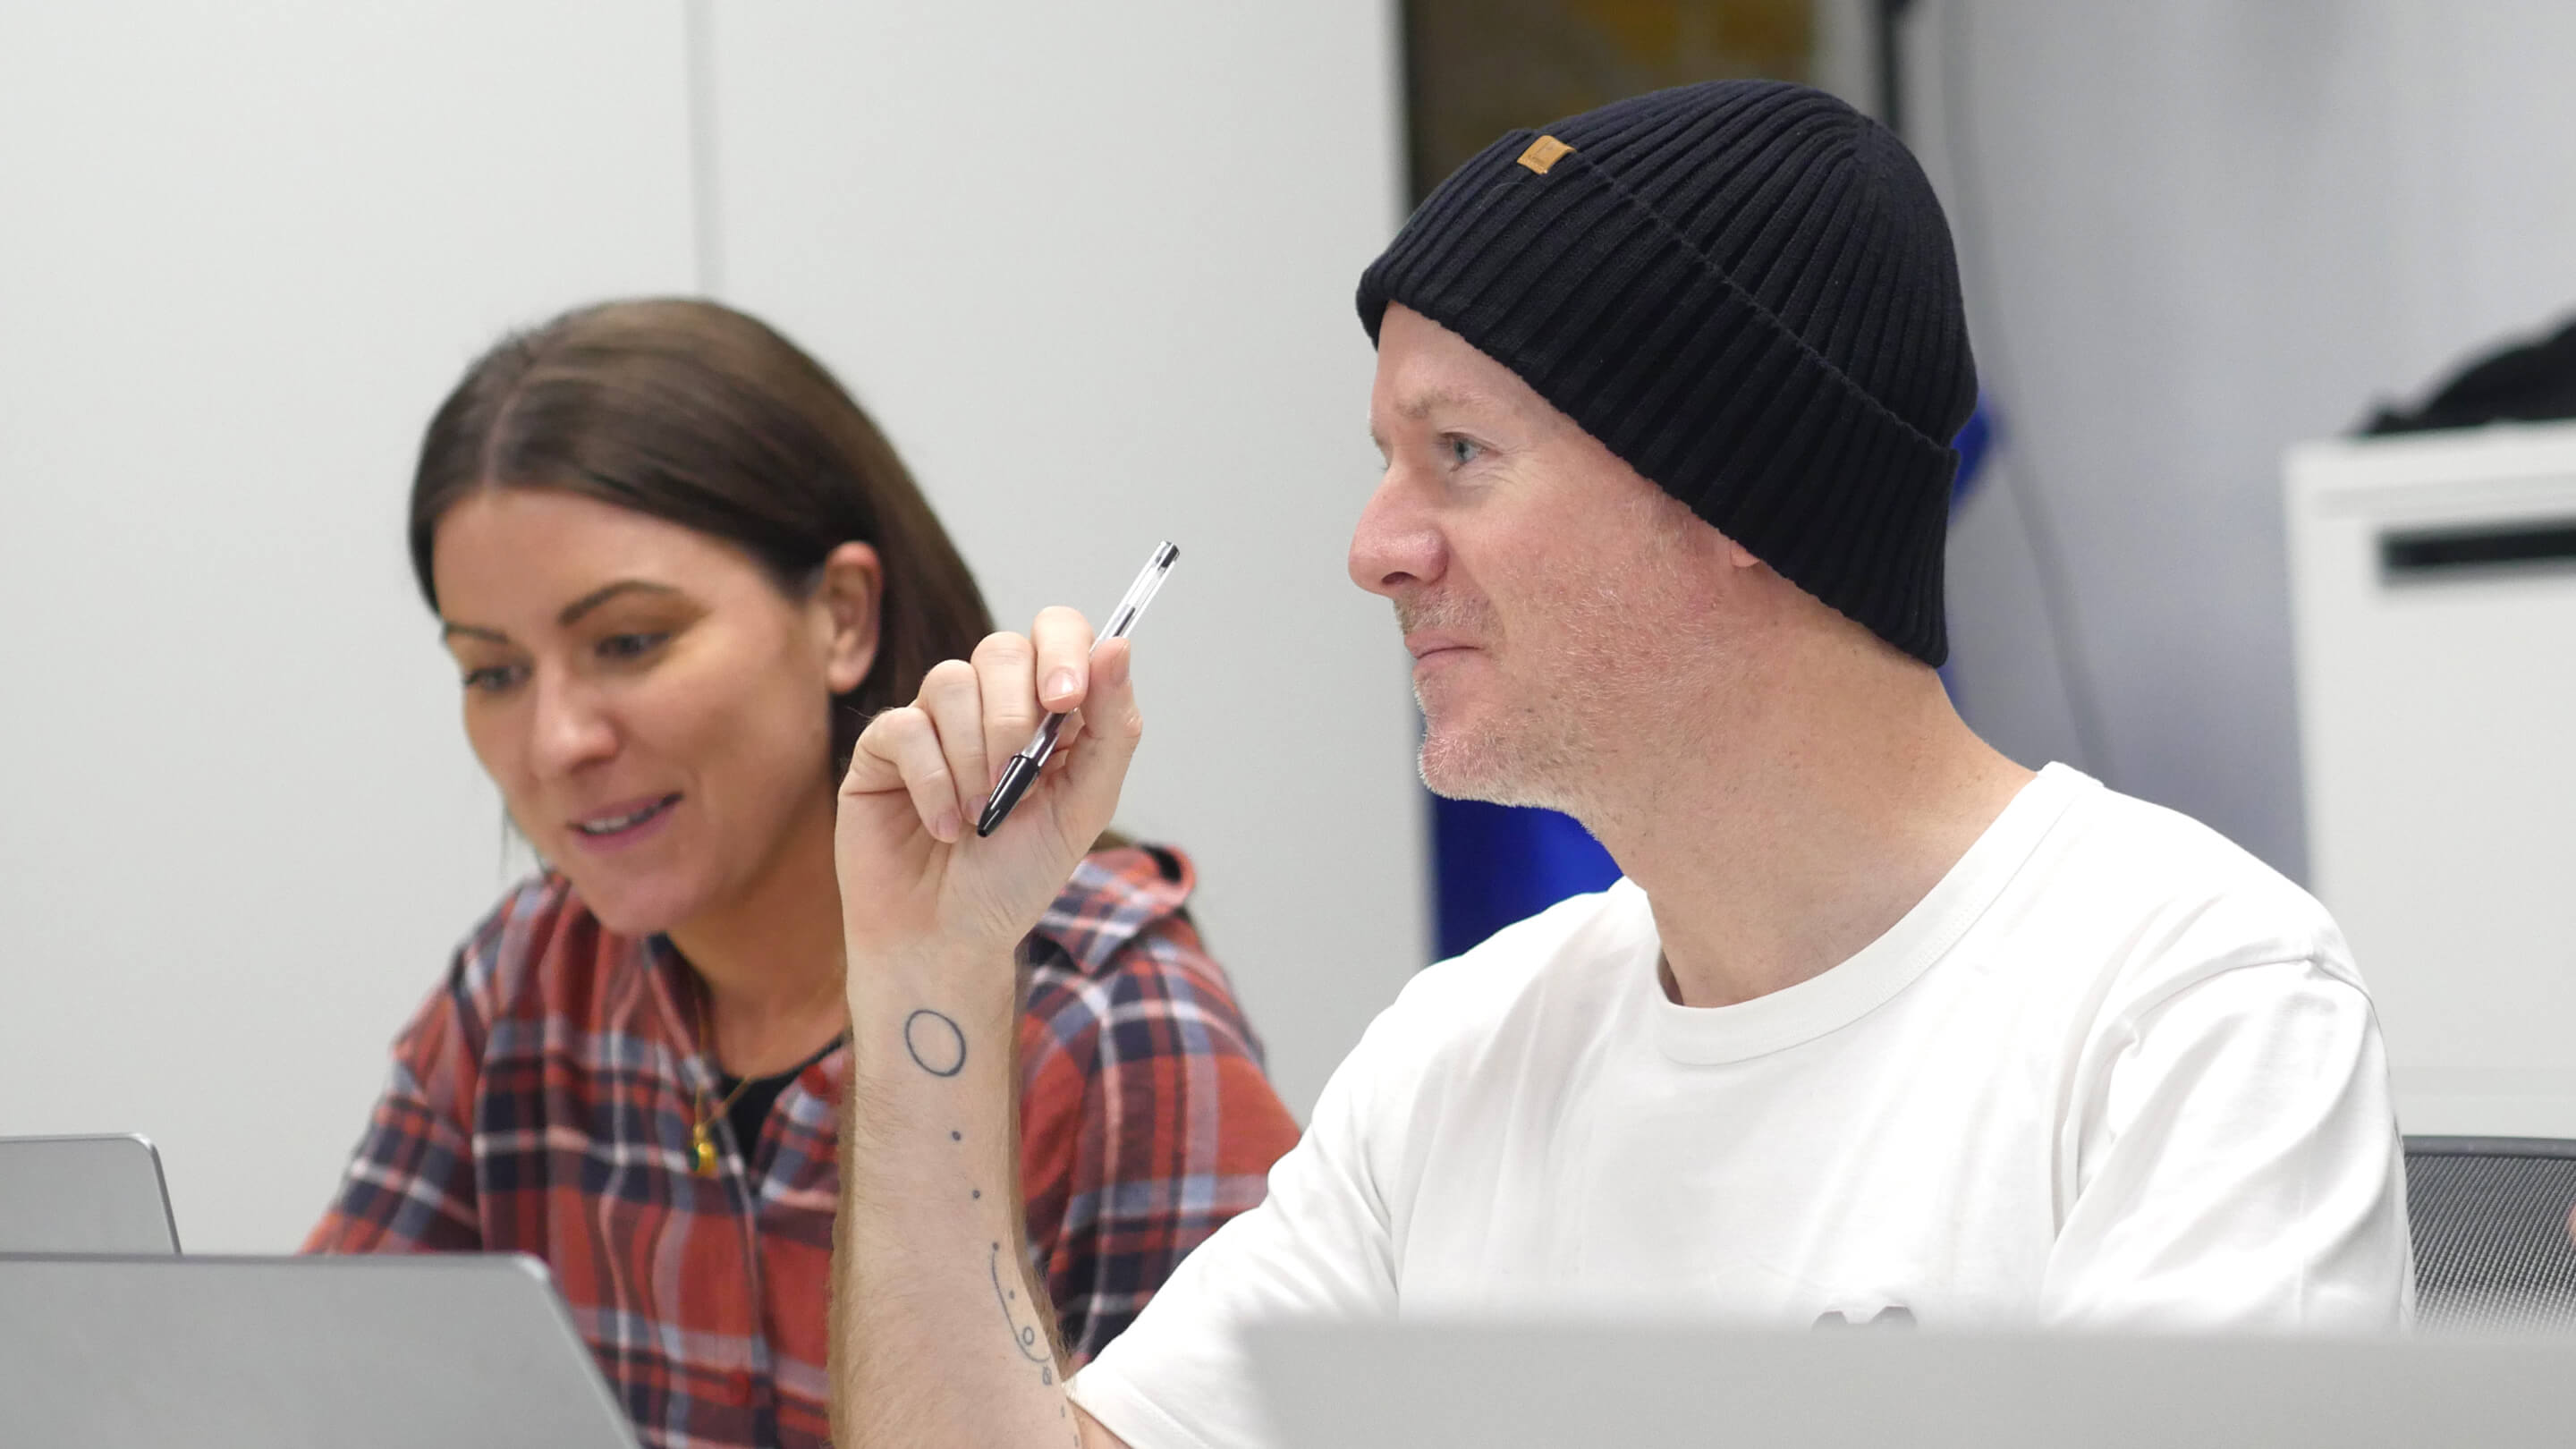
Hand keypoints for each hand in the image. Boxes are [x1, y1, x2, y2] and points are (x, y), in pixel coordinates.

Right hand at [835, 607, 1143, 974]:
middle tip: (1016, 781)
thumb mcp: (1084, 807)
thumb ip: (1112, 730)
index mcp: (1047, 709)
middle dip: (1016, 718)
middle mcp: (989, 703)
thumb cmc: (1018, 875)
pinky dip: (933, 783)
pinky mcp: (883, 745)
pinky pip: (907, 726)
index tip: (1065, 700)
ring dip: (974, 758)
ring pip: (951, 680)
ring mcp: (934, 720)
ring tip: (979, 817)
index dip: (1064, 649)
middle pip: (1002, 649)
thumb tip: (1119, 645)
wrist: (948, 936)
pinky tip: (942, 826)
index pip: (1058, 630)